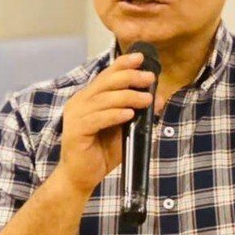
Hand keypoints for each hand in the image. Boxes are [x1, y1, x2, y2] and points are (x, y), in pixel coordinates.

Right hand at [56, 51, 156, 196]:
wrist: (81, 177)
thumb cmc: (102, 153)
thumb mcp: (125, 130)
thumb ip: (139, 114)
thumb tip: (159, 98)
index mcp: (90, 98)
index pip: (106, 75)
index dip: (122, 64)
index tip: (141, 57)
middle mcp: (80, 102)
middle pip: (106, 82)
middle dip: (130, 77)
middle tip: (150, 78)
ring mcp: (76, 115)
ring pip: (104, 99)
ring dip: (128, 97)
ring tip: (148, 100)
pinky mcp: (76, 131)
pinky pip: (98, 118)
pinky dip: (115, 115)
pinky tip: (130, 114)